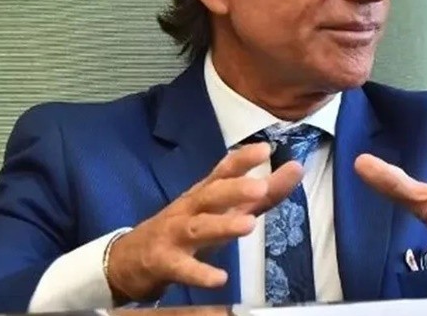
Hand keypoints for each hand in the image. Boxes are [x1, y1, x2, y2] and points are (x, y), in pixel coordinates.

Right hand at [107, 142, 302, 301]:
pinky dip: (199, 272)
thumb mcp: (223, 210)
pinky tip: (219, 277)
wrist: (130, 259)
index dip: (242, 160)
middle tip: (261, 186)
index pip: (222, 172)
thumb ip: (262, 194)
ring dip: (222, 225)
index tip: (264, 149)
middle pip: (210, 194)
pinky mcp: (164, 262)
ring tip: (249, 225)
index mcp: (203, 194)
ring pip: (198, 228)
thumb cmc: (185, 229)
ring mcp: (174, 235)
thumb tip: (297, 168)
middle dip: (234, 189)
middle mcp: (189, 209)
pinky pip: (182, 268)